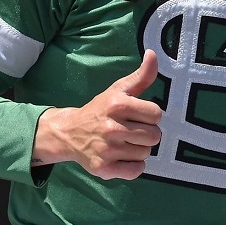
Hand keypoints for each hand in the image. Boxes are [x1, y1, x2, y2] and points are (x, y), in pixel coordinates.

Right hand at [32, 50, 162, 180]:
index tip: (138, 115)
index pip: (156, 114)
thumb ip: (141, 75)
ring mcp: (107, 150)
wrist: (69, 132)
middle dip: (146, 133)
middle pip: (154, 136)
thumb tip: (154, 54)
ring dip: (139, 149)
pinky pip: (135, 171)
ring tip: (126, 143)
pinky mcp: (103, 169)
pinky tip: (123, 157)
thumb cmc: (100, 109)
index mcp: (118, 105)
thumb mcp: (118, 90)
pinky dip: (133, 166)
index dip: (150, 115)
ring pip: (146, 153)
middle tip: (132, 130)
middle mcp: (112, 127)